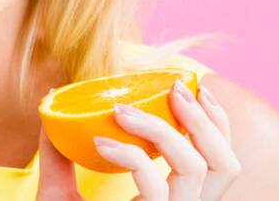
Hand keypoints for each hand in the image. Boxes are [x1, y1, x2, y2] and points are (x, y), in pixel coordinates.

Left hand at [36, 79, 239, 200]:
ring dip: (161, 128)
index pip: (221, 161)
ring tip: (122, 111)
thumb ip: (58, 153)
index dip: (218, 122)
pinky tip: (100, 142)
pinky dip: (129, 155)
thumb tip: (51, 104)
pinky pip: (154, 186)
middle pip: (226, 164)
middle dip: (205, 118)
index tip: (196, 88)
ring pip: (196, 168)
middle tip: (173, 89)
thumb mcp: (58, 191)